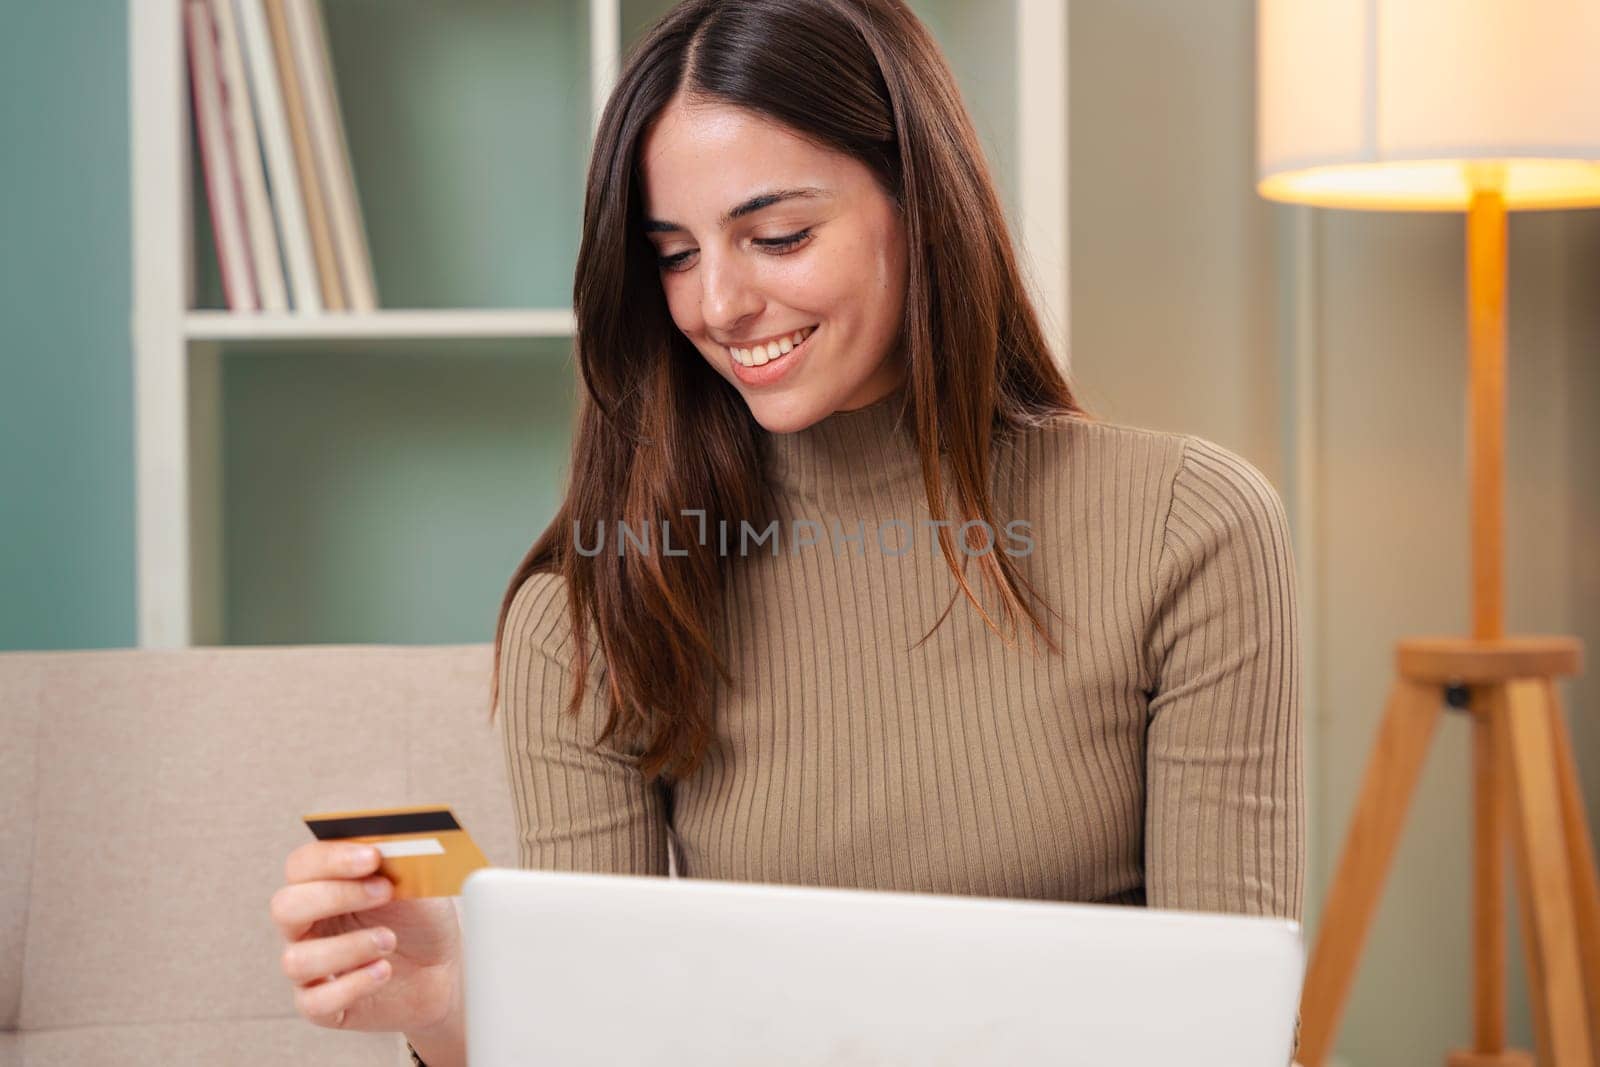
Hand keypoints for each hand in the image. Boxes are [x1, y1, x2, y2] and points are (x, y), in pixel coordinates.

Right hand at [270, 840, 461, 1035]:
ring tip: (389, 940)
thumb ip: (396, 861)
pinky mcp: (323, 1007)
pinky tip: (384, 971)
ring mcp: (311, 968)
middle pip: (285, 908)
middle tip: (384, 891)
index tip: (373, 857)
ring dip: (347, 948)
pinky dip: (353, 985)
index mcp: (322, 885)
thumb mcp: (417, 882)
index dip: (331, 858)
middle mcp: (307, 925)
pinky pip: (315, 1003)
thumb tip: (386, 842)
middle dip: (334, 897)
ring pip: (295, 961)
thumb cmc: (420, 919)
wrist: (442, 970)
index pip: (302, 865)